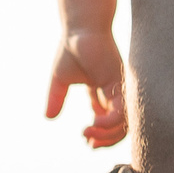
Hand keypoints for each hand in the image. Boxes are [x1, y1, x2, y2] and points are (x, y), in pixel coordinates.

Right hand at [46, 23, 128, 148]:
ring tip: (89, 134)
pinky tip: (94, 124)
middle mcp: (114, 92)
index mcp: (102, 92)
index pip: (109, 120)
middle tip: (90, 143)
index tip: (86, 139)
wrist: (80, 29)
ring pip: (125, 122)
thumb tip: (48, 118)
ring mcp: (119, 88)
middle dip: (107, 139)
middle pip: (121, 125)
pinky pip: (122, 110)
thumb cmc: (71, 49)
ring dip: (108, 135)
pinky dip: (110, 122)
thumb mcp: (59, 80)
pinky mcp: (120, 83)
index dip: (101, 133)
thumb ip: (56, 99)